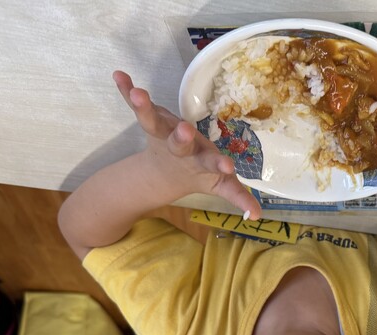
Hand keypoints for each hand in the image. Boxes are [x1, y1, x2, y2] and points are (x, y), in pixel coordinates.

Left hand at [113, 71, 260, 218]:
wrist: (165, 173)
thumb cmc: (199, 173)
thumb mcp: (220, 186)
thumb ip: (237, 198)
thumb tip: (258, 216)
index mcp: (200, 162)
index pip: (211, 165)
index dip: (218, 166)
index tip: (227, 167)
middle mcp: (180, 148)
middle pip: (179, 144)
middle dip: (181, 138)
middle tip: (184, 130)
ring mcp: (163, 133)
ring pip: (152, 121)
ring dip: (144, 108)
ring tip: (138, 94)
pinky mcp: (151, 119)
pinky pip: (137, 104)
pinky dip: (126, 90)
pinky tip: (119, 75)